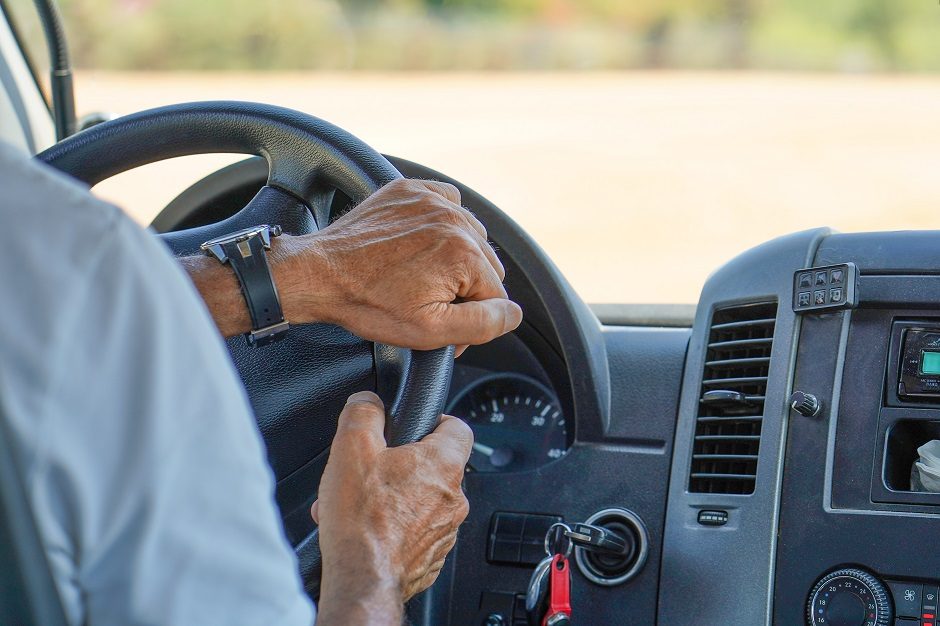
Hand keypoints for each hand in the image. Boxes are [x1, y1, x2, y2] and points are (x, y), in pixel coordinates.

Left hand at [275, 178, 522, 351]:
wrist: (318, 273)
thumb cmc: (367, 303)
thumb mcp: (431, 331)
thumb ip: (484, 324)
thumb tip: (513, 314)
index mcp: (464, 253)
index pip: (495, 295)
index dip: (471, 317)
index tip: (441, 322)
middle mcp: (454, 220)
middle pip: (486, 265)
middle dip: (464, 288)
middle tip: (428, 303)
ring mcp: (431, 200)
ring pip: (470, 237)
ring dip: (455, 258)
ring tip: (420, 276)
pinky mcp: (411, 191)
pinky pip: (448, 205)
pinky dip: (443, 225)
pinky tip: (421, 246)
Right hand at [313, 392, 471, 624]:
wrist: (361, 579)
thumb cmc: (362, 521)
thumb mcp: (352, 446)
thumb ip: (363, 412)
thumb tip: (367, 402)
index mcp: (443, 464)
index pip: (458, 426)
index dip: (435, 421)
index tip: (416, 425)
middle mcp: (454, 498)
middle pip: (433, 466)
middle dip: (400, 465)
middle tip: (372, 470)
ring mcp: (445, 531)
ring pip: (421, 501)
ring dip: (393, 498)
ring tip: (360, 504)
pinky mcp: (431, 557)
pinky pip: (416, 532)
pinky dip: (394, 527)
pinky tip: (366, 528)